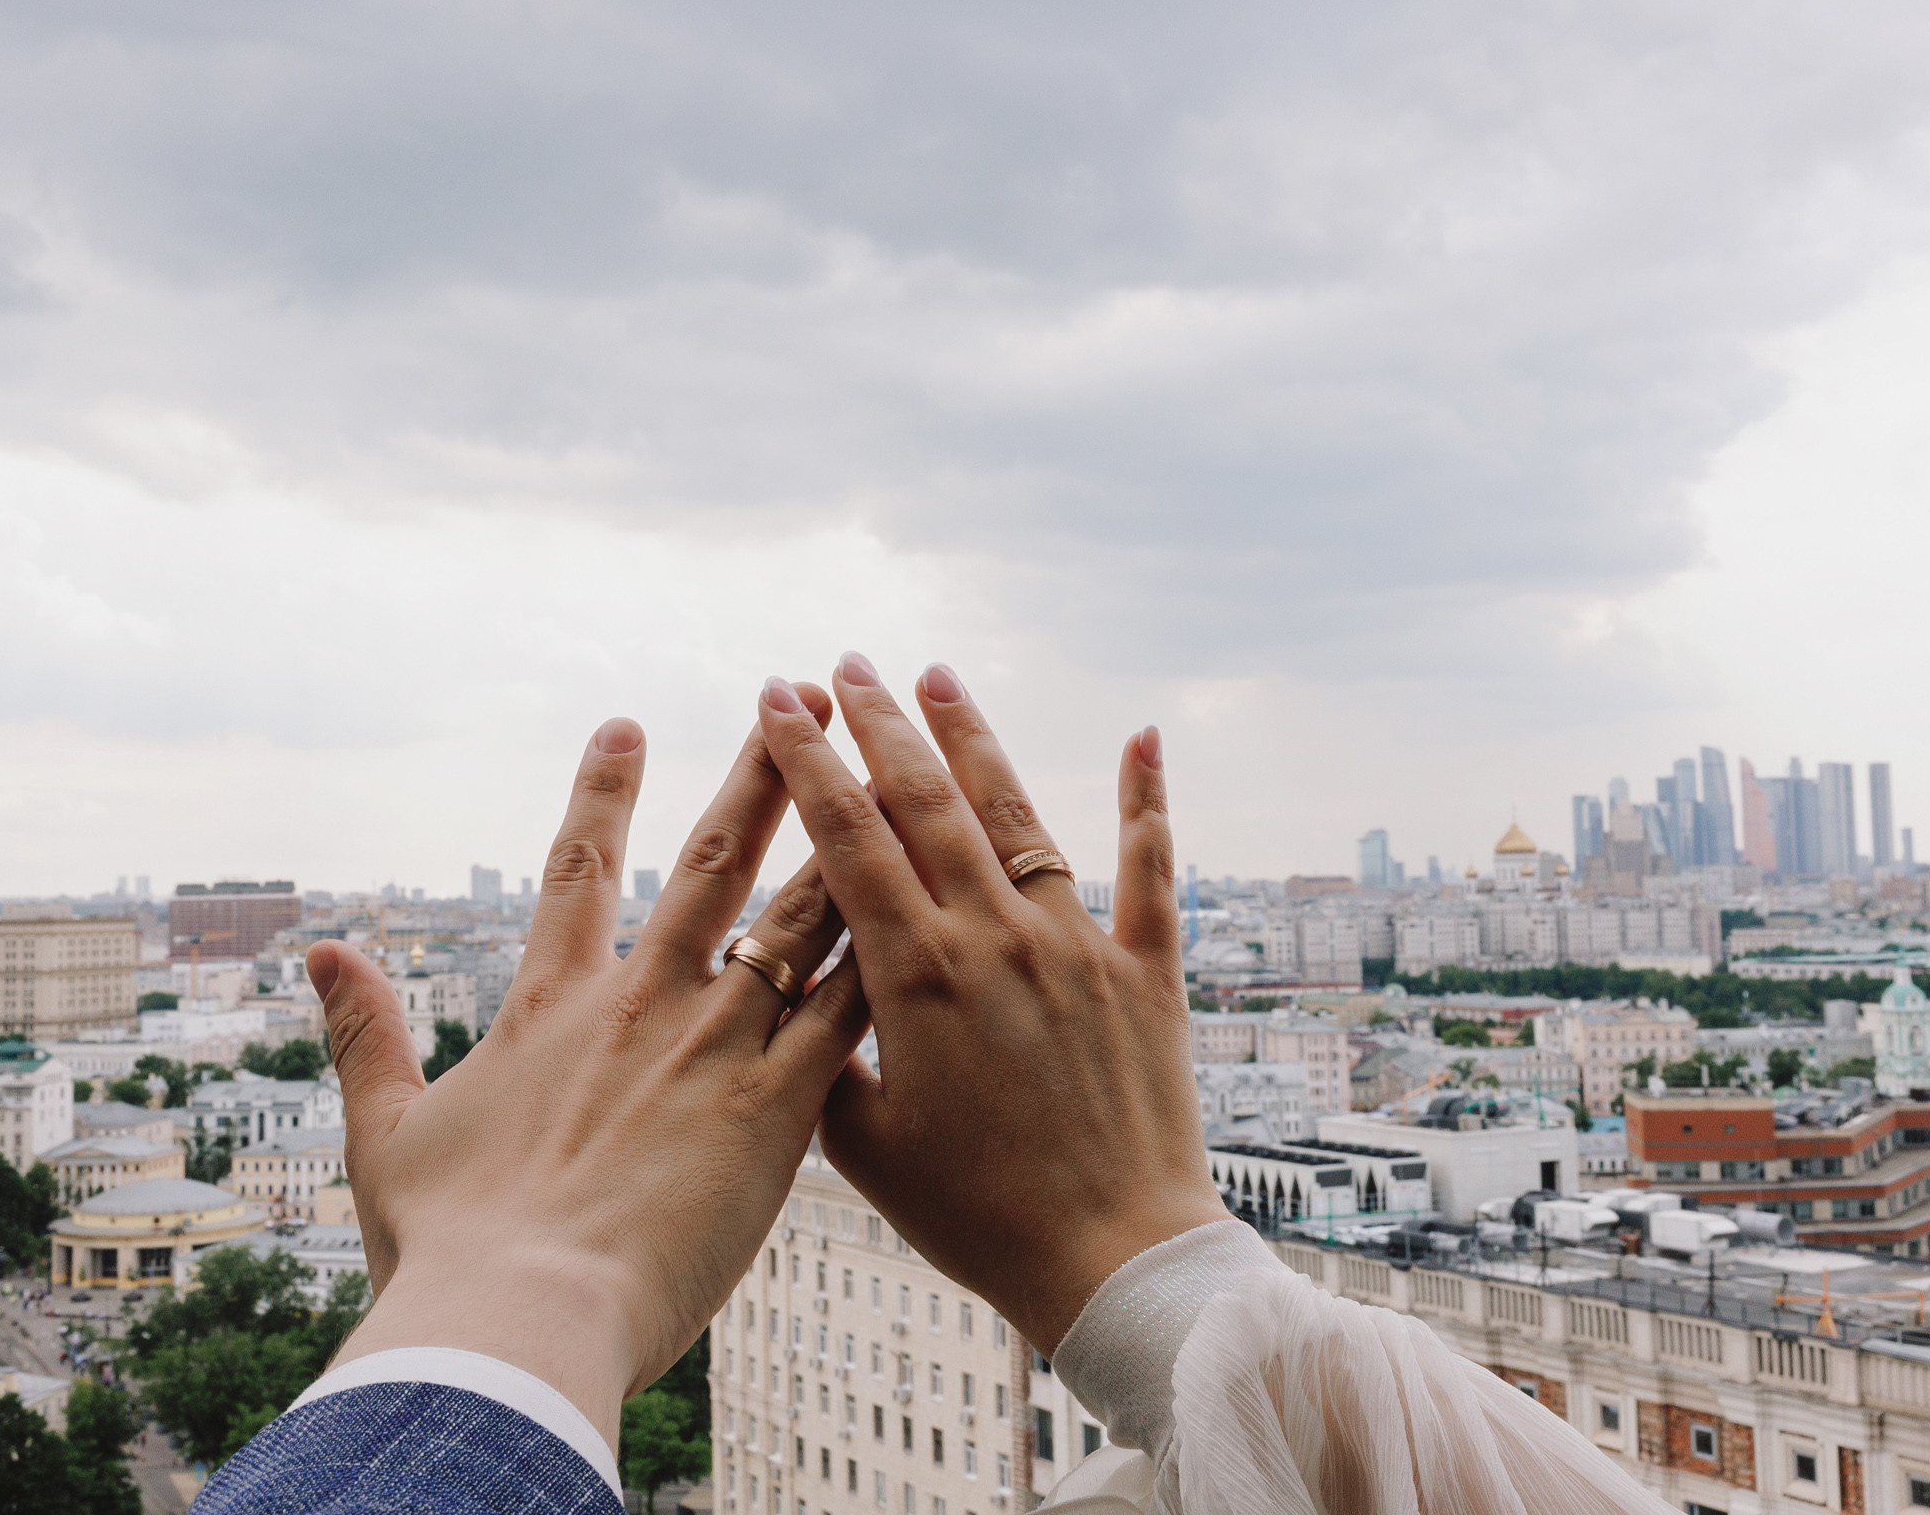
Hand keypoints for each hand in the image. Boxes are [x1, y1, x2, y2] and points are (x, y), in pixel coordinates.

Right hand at [315, 690, 869, 1448]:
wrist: (518, 1320)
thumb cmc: (450, 1247)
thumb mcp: (387, 1132)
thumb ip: (359, 1034)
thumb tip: (318, 951)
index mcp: (550, 1006)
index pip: (579, 871)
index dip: (601, 794)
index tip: (627, 726)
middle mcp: (642, 1003)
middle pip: (716, 862)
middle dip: (767, 775)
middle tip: (806, 704)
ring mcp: (714, 1048)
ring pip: (799, 919)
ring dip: (848, 842)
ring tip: (891, 777)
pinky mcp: (777, 1110)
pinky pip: (849, 1014)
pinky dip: (887, 959)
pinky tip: (932, 915)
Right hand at [754, 656, 1225, 1352]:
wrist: (1112, 1262)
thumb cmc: (978, 1220)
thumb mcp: (867, 1147)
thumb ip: (829, 1058)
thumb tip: (800, 993)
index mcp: (918, 978)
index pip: (849, 840)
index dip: (809, 762)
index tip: (778, 703)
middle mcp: (997, 940)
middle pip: (926, 803)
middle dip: (879, 726)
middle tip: (844, 666)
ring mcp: (1078, 948)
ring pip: (1018, 816)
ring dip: (975, 741)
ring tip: (939, 677)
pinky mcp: (1146, 975)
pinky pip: (1152, 872)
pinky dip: (1147, 801)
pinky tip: (1143, 736)